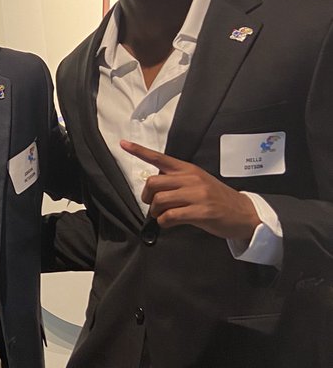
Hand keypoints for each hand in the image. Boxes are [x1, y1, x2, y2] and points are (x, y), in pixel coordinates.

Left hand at [120, 141, 260, 241]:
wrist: (244, 213)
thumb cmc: (217, 199)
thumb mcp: (198, 182)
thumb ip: (178, 180)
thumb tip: (155, 186)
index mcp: (188, 169)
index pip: (160, 158)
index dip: (139, 151)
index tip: (123, 144)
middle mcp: (191, 179)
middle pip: (153, 182)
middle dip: (147, 197)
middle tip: (153, 206)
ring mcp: (197, 195)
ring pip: (160, 200)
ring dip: (155, 212)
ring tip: (163, 216)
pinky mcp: (201, 212)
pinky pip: (170, 216)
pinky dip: (164, 222)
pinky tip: (170, 223)